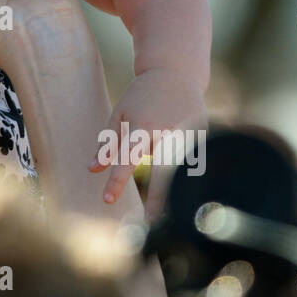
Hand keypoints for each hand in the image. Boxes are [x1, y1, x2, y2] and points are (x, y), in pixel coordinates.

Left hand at [88, 68, 206, 220]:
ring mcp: (189, 133)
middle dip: (159, 198)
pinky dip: (194, 179)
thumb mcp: (120, 114)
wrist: (175, 72)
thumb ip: (108, 143)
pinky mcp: (205, 135)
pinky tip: (193, 198)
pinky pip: (198, 162)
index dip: (117, 180)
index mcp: (143, 126)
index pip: (127, 158)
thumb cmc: (141, 95)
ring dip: (179, 193)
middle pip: (163, 170)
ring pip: (185, 169)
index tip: (107, 199)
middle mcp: (167, 131)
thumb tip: (92, 170)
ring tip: (175, 217)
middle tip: (152, 224)